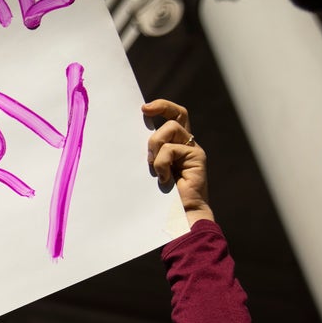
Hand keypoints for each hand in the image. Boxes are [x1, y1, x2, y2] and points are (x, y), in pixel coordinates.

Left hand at [141, 99, 212, 226]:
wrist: (178, 216)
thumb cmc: (159, 198)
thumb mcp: (148, 170)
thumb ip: (146, 155)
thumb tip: (125, 140)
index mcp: (174, 146)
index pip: (172, 118)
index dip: (161, 108)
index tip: (143, 109)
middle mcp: (185, 144)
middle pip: (179, 113)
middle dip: (162, 107)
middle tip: (145, 110)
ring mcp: (192, 150)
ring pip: (170, 129)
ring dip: (155, 144)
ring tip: (152, 165)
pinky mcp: (197, 157)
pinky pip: (171, 148)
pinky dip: (162, 162)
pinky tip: (163, 178)